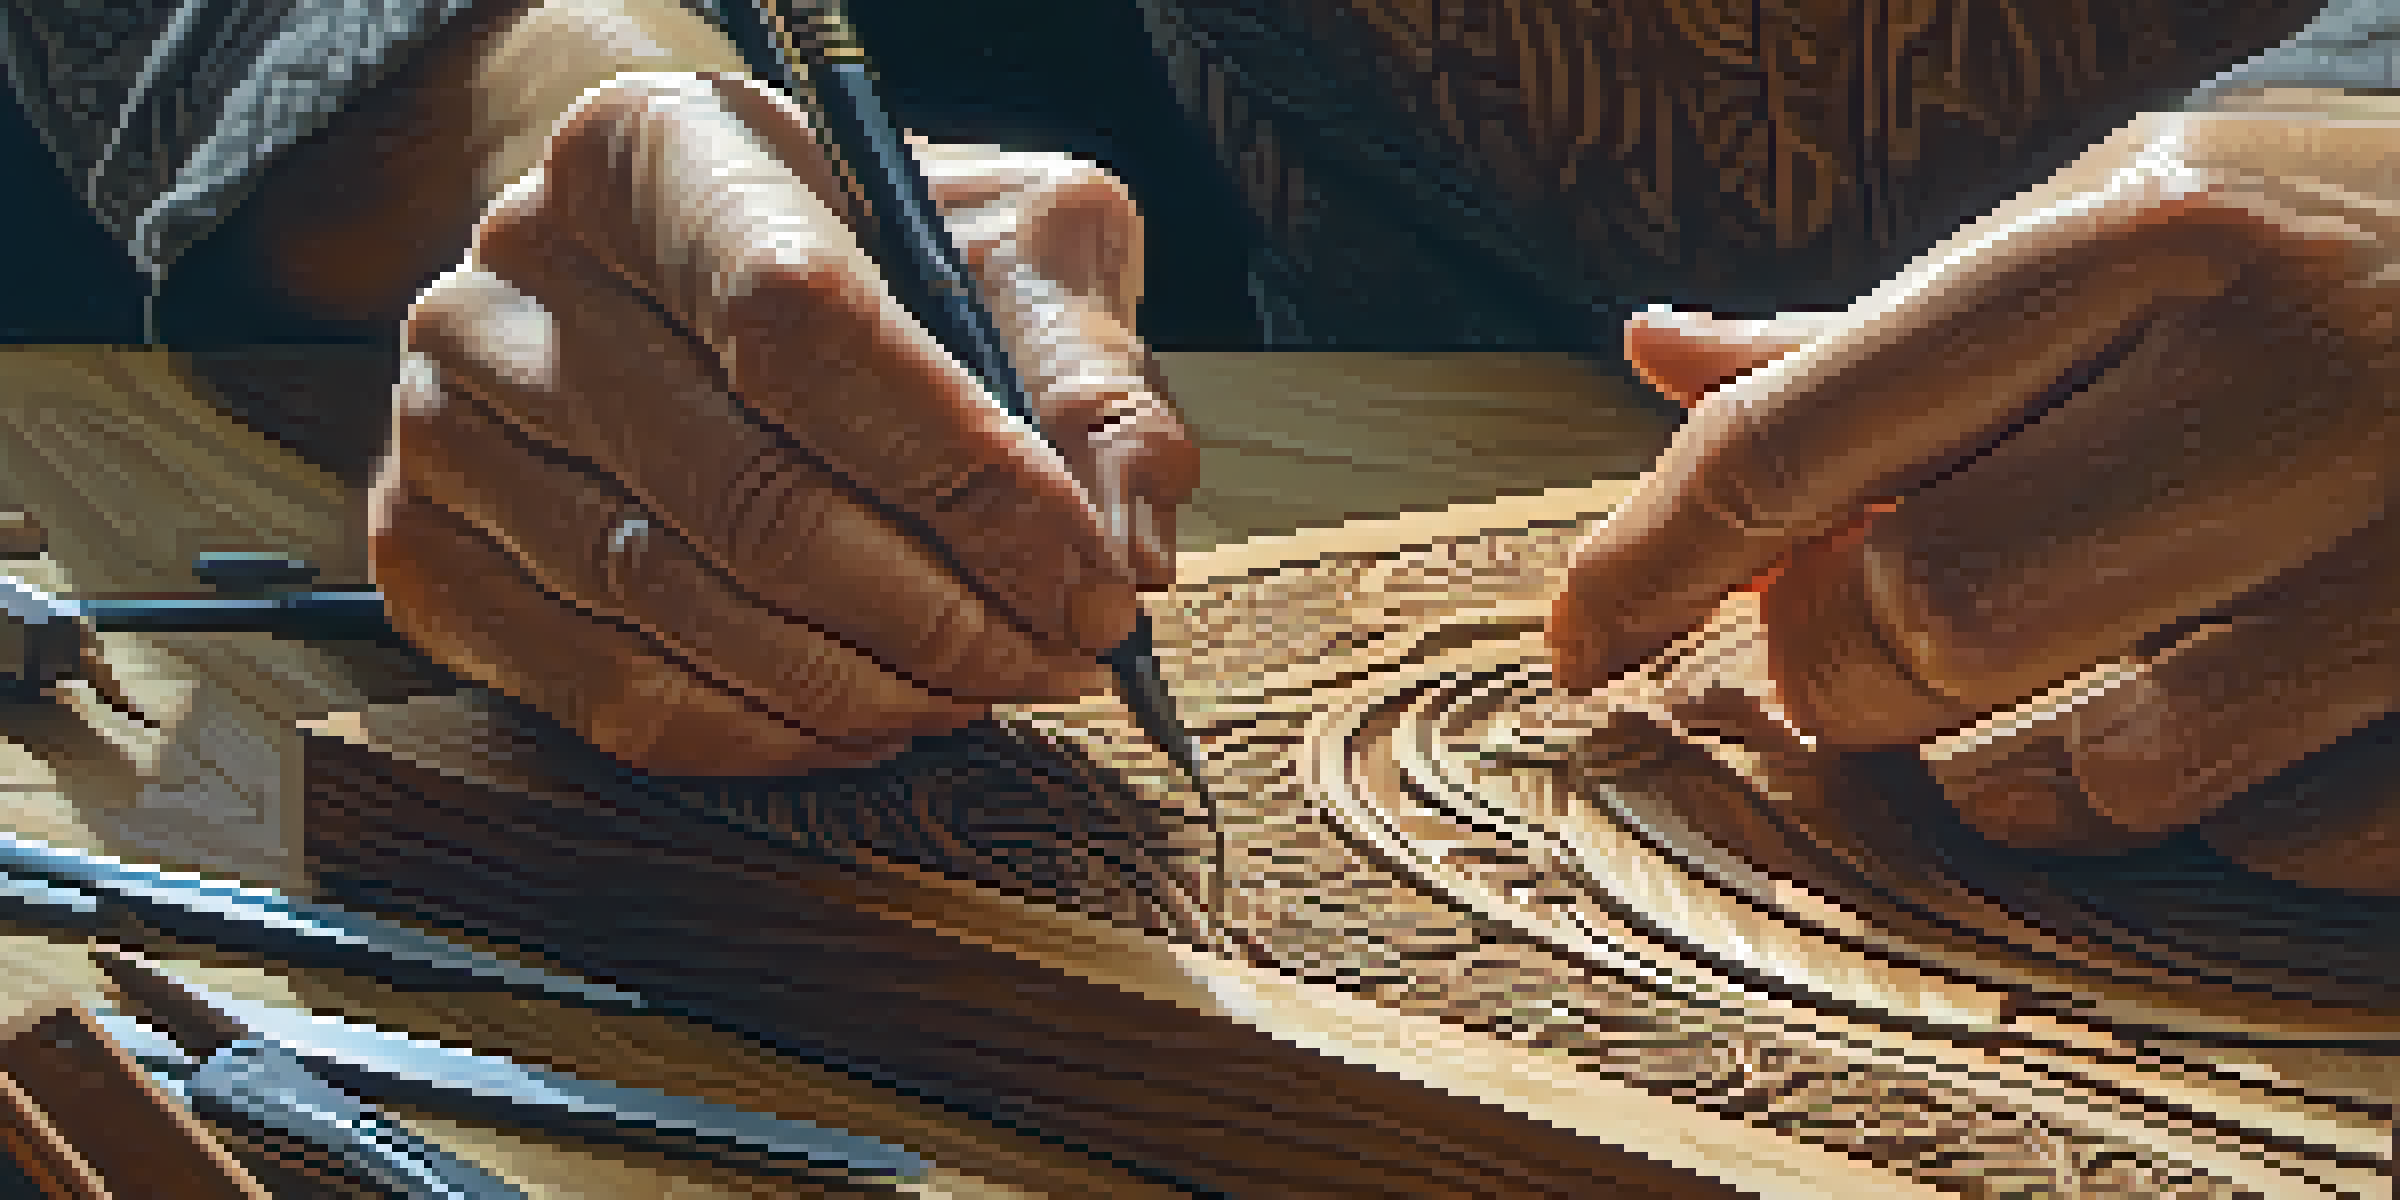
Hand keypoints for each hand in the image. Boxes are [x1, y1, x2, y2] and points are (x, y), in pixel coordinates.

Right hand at [370, 73, 1194, 775]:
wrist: (654, 266)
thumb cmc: (853, 246)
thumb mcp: (1004, 243)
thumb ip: (1088, 371)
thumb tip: (1127, 543)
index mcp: (655, 150)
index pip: (804, 326)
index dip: (964, 476)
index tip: (1086, 574)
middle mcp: (515, 273)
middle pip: (747, 492)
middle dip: (943, 611)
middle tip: (1060, 657)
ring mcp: (447, 419)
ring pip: (682, 610)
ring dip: (871, 684)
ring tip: (985, 686)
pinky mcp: (425, 550)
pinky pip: (612, 696)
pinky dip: (769, 735)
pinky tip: (872, 717)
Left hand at [1550, 109, 2399, 865]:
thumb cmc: (2340, 253)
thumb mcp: (2126, 230)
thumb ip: (1891, 332)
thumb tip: (1657, 355)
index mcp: (2156, 230)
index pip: (1806, 435)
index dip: (1648, 559)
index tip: (1576, 638)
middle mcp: (2295, 374)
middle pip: (1920, 625)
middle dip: (1843, 668)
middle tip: (1864, 641)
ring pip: (2093, 776)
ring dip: (2016, 764)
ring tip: (2063, 669)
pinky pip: (2278, 845)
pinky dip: (2218, 811)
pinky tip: (2246, 710)